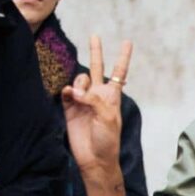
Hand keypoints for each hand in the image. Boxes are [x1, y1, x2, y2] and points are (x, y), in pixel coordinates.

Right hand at [62, 35, 132, 180]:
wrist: (94, 159)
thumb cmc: (107, 140)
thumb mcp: (108, 118)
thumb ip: (94, 100)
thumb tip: (76, 91)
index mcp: (112, 96)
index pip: (119, 72)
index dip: (123, 57)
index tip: (127, 42)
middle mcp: (97, 95)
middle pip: (96, 68)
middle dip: (95, 52)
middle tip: (94, 35)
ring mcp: (83, 100)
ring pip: (79, 79)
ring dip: (79, 83)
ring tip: (79, 97)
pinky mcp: (70, 108)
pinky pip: (67, 92)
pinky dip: (68, 91)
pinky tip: (70, 96)